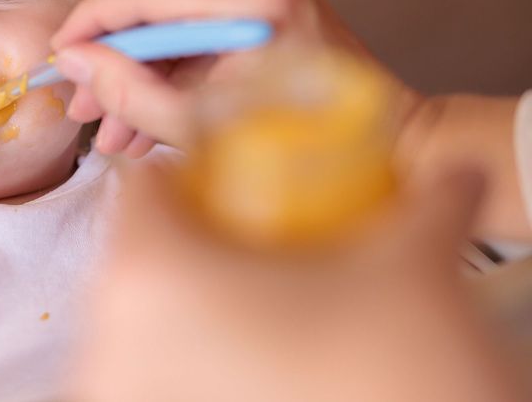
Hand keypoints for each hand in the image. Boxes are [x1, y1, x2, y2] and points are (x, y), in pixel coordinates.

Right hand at [50, 0, 419, 156]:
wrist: (387, 149)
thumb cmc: (308, 150)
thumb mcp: (202, 128)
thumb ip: (131, 94)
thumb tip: (77, 63)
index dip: (92, 23)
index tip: (60, 53)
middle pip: (159, 14)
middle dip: (113, 64)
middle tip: (80, 105)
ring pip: (175, 32)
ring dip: (139, 80)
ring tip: (109, 131)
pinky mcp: (267, 12)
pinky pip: (200, 42)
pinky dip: (171, 80)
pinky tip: (141, 123)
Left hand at [67, 159, 523, 401]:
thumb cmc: (390, 380)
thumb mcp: (413, 277)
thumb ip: (426, 209)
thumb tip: (452, 177)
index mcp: (147, 274)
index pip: (143, 190)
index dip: (191, 180)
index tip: (233, 192)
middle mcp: (104, 343)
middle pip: (137, 262)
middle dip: (194, 255)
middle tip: (262, 262)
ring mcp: (114, 401)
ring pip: (134, 332)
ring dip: (186, 323)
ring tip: (265, 330)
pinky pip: (145, 387)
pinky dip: (182, 377)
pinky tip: (249, 381)